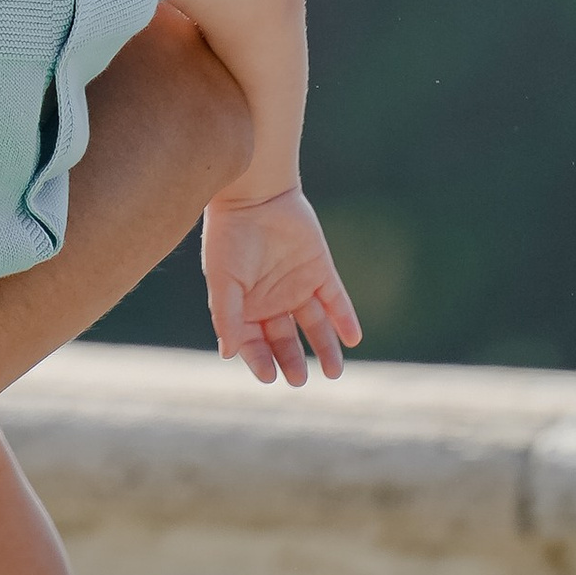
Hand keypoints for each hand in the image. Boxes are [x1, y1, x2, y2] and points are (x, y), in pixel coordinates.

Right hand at [202, 184, 361, 384]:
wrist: (255, 194)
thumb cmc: (229, 236)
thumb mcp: (223, 280)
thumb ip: (226, 316)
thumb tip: (227, 354)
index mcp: (245, 305)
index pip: (253, 343)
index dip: (259, 361)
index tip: (269, 377)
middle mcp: (272, 300)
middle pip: (285, 339)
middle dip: (293, 360)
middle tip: (300, 380)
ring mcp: (297, 286)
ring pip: (314, 325)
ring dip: (325, 348)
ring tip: (334, 372)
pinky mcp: (320, 270)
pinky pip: (336, 300)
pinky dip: (345, 319)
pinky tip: (352, 338)